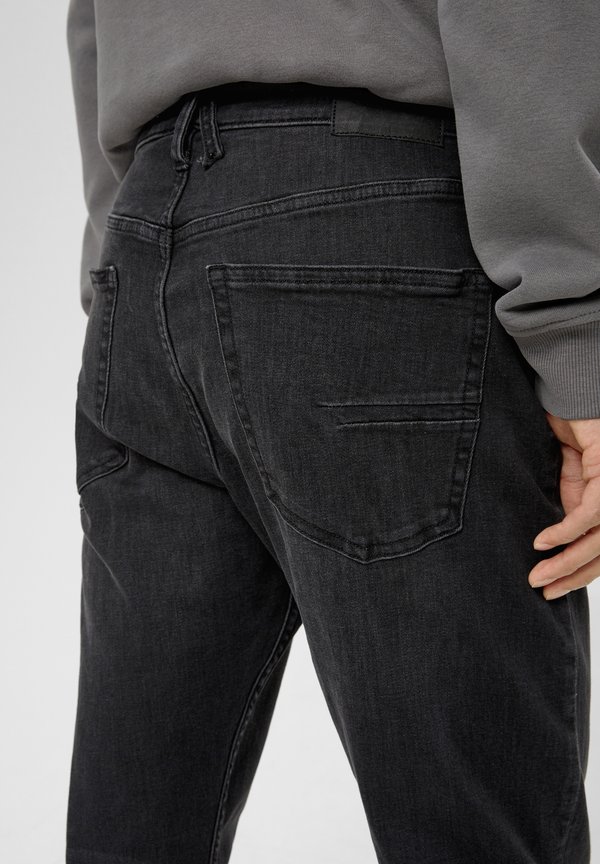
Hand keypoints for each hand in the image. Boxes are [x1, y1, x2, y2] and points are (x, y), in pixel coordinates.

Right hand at [528, 412, 599, 599]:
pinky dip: (565, 532)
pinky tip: (542, 543)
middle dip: (572, 575)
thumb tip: (560, 540)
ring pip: (599, 539)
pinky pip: (590, 513)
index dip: (578, 570)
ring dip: (567, 562)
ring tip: (539, 576)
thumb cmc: (572, 425)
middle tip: (543, 591)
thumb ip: (570, 503)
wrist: (574, 392)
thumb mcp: (568, 474)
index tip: (551, 588)